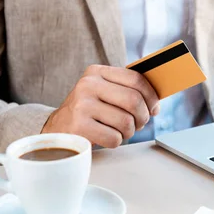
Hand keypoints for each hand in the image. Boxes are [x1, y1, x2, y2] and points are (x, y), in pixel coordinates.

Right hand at [42, 65, 159, 147]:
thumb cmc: (89, 111)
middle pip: (134, 101)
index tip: (154, 108)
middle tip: (139, 124)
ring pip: (126, 122)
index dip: (151, 95)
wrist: (57, 129)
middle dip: (142, 117)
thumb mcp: (103, 93)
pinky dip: (116, 141)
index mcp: (96, 72)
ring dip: (129, 131)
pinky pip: (114, 138)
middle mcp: (87, 85)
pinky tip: (106, 137)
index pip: (136, 79)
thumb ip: (127, 91)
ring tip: (121, 131)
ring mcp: (81, 105)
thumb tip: (156, 103)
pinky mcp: (78, 126)